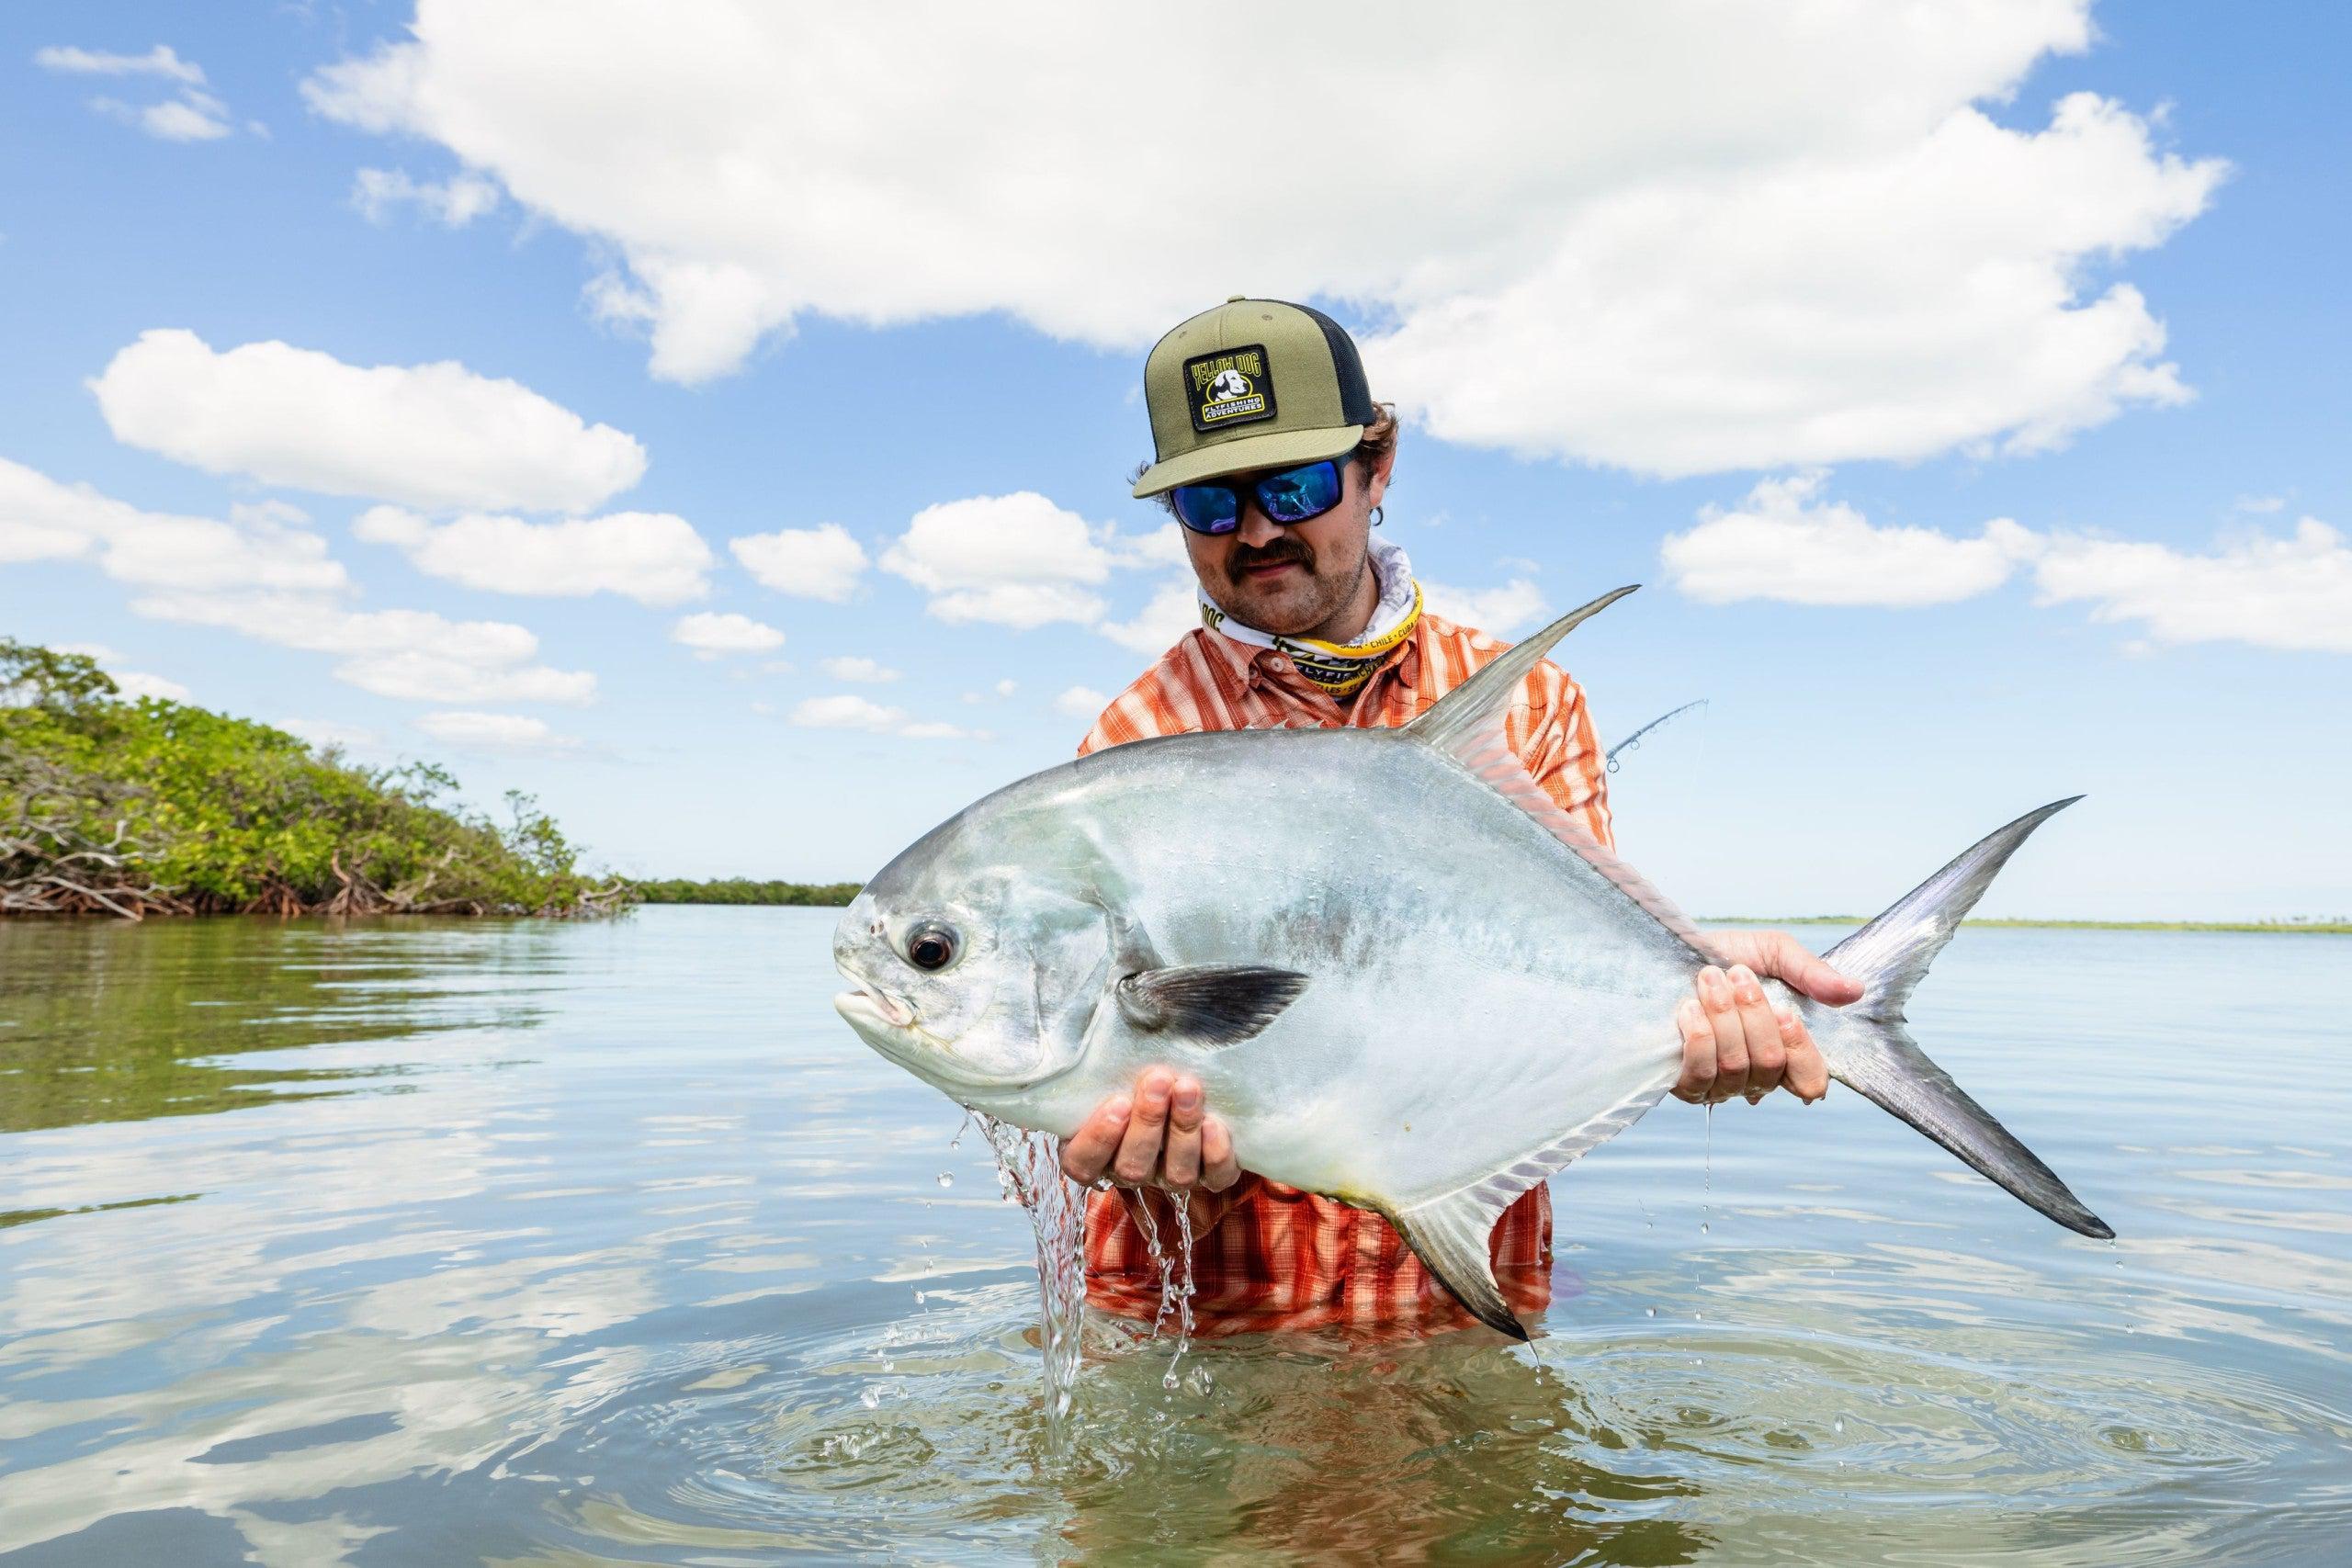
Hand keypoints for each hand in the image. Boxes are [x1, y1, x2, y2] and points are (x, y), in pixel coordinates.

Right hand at [1057, 1066, 1240, 1192]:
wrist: (1177, 1076)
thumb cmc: (1129, 1071)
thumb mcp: (1105, 1067)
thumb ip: (1097, 1061)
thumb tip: (1102, 1012)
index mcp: (1093, 1153)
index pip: (1083, 1163)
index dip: (1099, 1138)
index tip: (1116, 1102)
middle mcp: (1130, 1168)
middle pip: (1133, 1166)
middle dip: (1147, 1122)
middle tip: (1157, 1080)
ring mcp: (1169, 1174)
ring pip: (1175, 1173)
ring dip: (1182, 1130)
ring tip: (1187, 1088)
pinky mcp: (1210, 1176)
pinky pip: (1215, 1178)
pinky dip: (1216, 1155)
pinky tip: (1215, 1124)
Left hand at [1671, 929, 1862, 1106]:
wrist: (1668, 954)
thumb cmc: (1724, 957)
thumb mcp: (1773, 953)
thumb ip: (1812, 973)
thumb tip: (1854, 991)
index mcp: (1787, 1049)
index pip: (1811, 1081)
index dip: (1801, 1052)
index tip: (1784, 1012)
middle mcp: (1757, 1075)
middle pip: (1772, 1066)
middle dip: (1753, 1015)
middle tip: (1736, 974)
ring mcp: (1722, 1084)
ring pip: (1736, 1068)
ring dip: (1723, 1017)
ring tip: (1709, 980)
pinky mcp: (1687, 1085)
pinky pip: (1701, 1077)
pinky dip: (1698, 1038)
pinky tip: (1689, 1009)